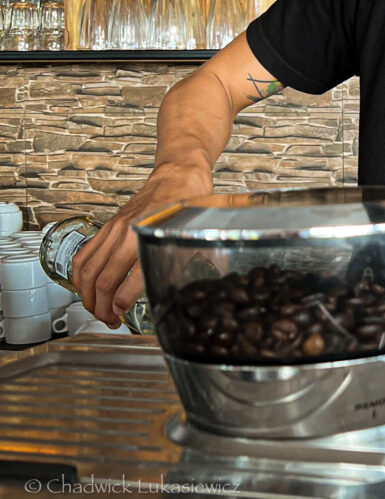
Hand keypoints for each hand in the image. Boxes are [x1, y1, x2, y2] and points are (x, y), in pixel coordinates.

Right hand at [72, 162, 211, 325]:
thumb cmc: (187, 206)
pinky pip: (84, 254)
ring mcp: (114, 229)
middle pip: (102, 280)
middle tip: (111, 320)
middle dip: (102, 307)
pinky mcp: (107, 227)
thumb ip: (176, 265)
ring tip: (97, 310)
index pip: (130, 281)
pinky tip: (85, 288)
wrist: (178, 177)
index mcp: (150, 239)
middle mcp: (128, 234)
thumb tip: (169, 293)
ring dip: (87, 296)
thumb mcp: (190, 239)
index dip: (122, 305)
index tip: (124, 315)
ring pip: (87, 270)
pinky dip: (80, 276)